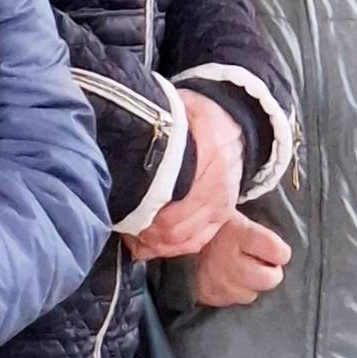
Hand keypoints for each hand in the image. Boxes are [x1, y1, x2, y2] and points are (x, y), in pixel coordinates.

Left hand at [127, 91, 244, 261]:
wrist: (234, 120)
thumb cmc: (199, 115)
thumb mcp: (177, 109)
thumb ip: (154, 125)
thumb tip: (121, 141)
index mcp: (207, 155)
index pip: (172, 204)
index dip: (143, 217)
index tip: (123, 215)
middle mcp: (218, 185)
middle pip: (177, 227)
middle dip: (146, 235)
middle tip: (124, 229)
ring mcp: (223, 202)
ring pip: (187, 239)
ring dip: (158, 245)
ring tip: (136, 240)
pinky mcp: (224, 213)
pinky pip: (199, 240)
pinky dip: (175, 247)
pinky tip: (155, 245)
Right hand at [192, 210, 290, 308]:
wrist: (171, 242)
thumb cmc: (209, 226)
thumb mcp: (229, 213)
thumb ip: (252, 224)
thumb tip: (278, 224)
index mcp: (239, 234)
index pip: (278, 252)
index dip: (280, 252)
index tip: (275, 250)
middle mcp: (231, 261)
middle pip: (270, 279)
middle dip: (270, 272)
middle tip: (262, 263)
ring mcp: (220, 282)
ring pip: (252, 293)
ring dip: (251, 284)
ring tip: (240, 269)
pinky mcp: (211, 297)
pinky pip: (234, 301)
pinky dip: (235, 291)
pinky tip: (228, 278)